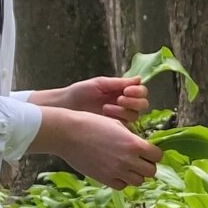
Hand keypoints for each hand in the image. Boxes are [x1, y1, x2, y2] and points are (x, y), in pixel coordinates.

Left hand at [30, 77, 149, 122]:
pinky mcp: (115, 129)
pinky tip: (105, 117)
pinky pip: (126, 127)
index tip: (127, 90)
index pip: (141, 92)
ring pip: (135, 116)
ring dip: (123, 111)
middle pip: (142, 105)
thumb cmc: (80, 92)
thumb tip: (139, 78)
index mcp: (122, 91)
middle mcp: (124, 104)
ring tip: (106, 108)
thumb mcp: (100, 84)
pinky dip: (118, 121)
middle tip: (119, 99)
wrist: (65, 107)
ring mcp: (120, 117)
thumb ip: (119, 82)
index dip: (138, 91)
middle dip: (133, 102)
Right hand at [31, 107, 163, 188]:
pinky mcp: (104, 178)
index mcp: (134, 144)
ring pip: (138, 182)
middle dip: (147, 166)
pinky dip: (122, 181)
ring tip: (128, 166)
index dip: (154, 154)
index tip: (148, 151)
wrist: (68, 133)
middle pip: (151, 172)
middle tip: (139, 160)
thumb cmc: (91, 124)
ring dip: (136, 175)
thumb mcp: (117, 125)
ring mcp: (116, 171)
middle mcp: (128, 159)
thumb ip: (132, 138)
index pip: (157, 156)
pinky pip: (121, 186)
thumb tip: (141, 147)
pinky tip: (116, 172)